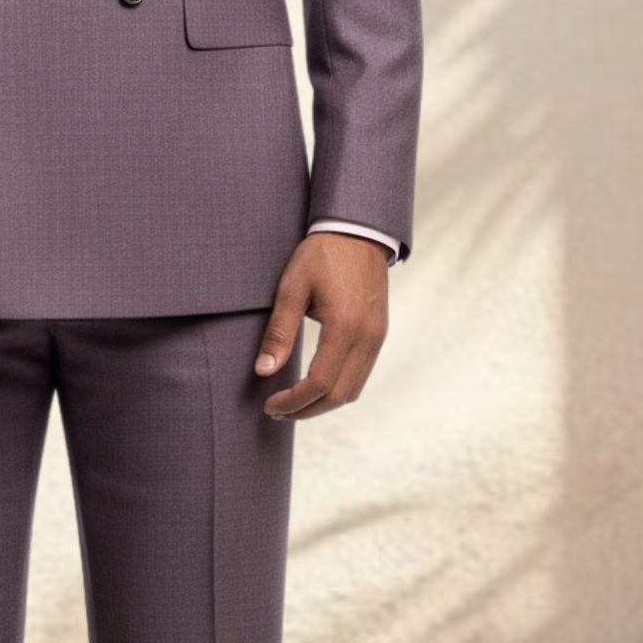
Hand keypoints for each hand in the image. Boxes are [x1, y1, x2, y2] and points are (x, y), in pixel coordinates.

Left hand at [255, 232, 389, 419]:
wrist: (358, 231)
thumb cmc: (322, 254)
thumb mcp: (292, 287)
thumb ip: (279, 332)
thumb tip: (263, 371)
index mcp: (345, 327)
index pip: (320, 383)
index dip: (294, 401)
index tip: (270, 405)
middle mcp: (367, 338)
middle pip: (339, 396)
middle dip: (306, 410)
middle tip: (276, 410)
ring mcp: (377, 337)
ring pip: (353, 390)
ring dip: (323, 403)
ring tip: (293, 402)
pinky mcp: (379, 334)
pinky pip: (361, 374)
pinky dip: (338, 388)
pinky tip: (315, 384)